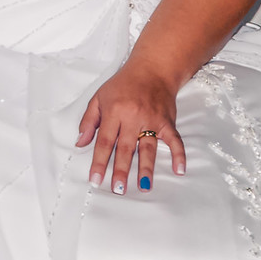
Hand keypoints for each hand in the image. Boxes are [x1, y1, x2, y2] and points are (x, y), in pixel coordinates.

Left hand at [76, 62, 185, 194]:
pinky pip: (175, 140)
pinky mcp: (168, 122)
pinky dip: (178, 155)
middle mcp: (132, 117)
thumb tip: (80, 143)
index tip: (95, 179)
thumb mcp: (99, 98)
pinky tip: (179, 170)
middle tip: (118, 190)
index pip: (104, 141)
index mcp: (113, 112)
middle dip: (121, 170)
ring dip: (146, 169)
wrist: (152, 69)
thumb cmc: (122, 85)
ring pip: (148, 148)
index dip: (99, 162)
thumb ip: (88, 121)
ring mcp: (152, 120)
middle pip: (125, 148)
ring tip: (143, 187)